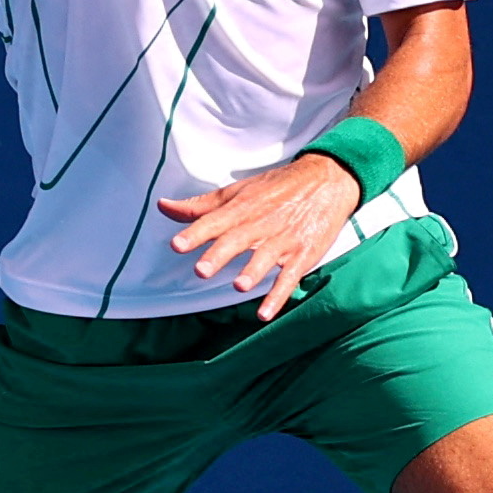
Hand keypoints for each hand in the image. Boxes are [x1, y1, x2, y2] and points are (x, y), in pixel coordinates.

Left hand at [156, 156, 364, 318]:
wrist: (329, 180)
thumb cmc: (278, 187)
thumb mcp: (239, 191)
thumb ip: (200, 205)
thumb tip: (163, 206)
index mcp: (242, 208)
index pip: (214, 221)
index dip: (195, 233)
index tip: (177, 245)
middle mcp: (261, 223)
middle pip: (237, 240)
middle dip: (219, 255)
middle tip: (202, 270)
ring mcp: (283, 239)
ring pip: (265, 258)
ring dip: (253, 272)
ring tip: (239, 286)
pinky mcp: (302, 254)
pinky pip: (289, 277)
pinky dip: (278, 296)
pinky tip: (265, 312)